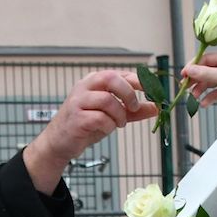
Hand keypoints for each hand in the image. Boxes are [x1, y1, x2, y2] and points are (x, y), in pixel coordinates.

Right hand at [23, 71, 159, 192]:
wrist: (60, 142)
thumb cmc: (85, 124)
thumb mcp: (112, 115)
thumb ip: (133, 111)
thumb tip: (156, 108)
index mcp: (95, 82)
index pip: (120, 74)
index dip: (138, 81)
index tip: (152, 90)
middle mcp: (85, 87)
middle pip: (111, 78)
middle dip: (128, 93)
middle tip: (134, 107)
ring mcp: (79, 102)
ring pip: (108, 100)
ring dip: (119, 115)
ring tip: (119, 124)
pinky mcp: (76, 118)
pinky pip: (100, 119)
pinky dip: (108, 126)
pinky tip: (105, 129)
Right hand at [179, 50, 216, 122]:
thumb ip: (206, 74)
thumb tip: (189, 70)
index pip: (205, 59)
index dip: (193, 67)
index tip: (183, 75)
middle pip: (204, 71)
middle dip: (195, 80)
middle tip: (185, 88)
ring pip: (208, 83)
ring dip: (200, 90)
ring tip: (194, 97)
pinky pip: (214, 93)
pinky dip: (208, 98)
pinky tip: (204, 104)